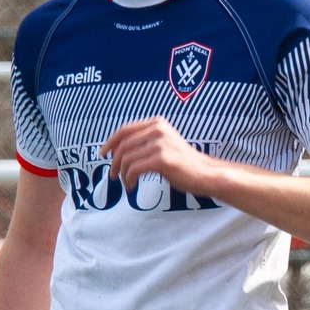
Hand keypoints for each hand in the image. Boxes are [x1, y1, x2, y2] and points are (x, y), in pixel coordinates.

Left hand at [103, 117, 219, 196]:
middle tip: (113, 175)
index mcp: (157, 123)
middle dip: (113, 162)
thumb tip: (119, 150)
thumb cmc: (184, 164)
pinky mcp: (162, 159)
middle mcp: (158, 130)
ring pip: (126, 158)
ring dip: (121, 173)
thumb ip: (145, 142)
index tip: (103, 154)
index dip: (110, 142)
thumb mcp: (164, 145)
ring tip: (125, 183)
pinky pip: (134, 169)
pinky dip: (129, 179)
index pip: (125, 130)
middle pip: (123, 145)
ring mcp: (160, 144)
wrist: (206, 174)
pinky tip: (131, 186)